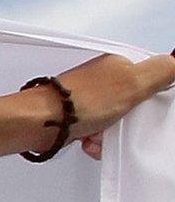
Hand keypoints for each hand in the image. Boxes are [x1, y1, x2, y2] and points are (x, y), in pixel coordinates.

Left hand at [48, 51, 174, 159]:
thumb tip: (174, 61)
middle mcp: (102, 80)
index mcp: (116, 65)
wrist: (40, 122)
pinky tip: (90, 140)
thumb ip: (159, 71)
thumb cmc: (79, 102)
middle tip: (121, 122)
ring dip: (111, 134)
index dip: (151, 97)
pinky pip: (97, 132)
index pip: (149, 79)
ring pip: (115, 121)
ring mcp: (88, 99)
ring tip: (100, 133)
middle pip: (133, 104)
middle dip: (129, 120)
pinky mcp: (77, 116)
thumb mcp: (132, 83)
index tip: (146, 106)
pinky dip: (96, 140)